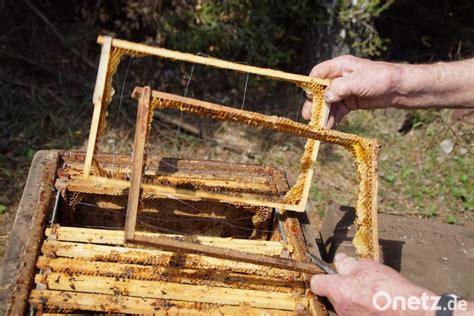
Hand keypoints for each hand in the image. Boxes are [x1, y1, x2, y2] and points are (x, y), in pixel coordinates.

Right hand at [303, 55, 402, 127]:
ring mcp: (345, 90)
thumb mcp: (359, 81)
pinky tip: (329, 127)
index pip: (318, 73)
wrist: (400, 89)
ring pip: (329, 103)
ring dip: (324, 114)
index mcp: (340, 66)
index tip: (308, 98)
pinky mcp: (350, 101)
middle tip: (309, 117)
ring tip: (320, 127)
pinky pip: (338, 110)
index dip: (311, 85)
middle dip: (315, 104)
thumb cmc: (381, 78)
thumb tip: (325, 97)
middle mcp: (340, 77)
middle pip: (321, 91)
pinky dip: (333, 118)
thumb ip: (340, 88)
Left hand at [311, 253, 433, 315]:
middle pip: (333, 295)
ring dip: (353, 299)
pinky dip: (363, 308)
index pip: (316, 283)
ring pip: (345, 305)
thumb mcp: (366, 266)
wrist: (408, 310)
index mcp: (337, 290)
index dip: (321, 277)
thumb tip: (338, 259)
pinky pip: (356, 313)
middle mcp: (340, 308)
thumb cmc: (387, 288)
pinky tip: (376, 303)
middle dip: (342, 287)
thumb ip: (347, 263)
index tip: (328, 273)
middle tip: (358, 281)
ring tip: (371, 293)